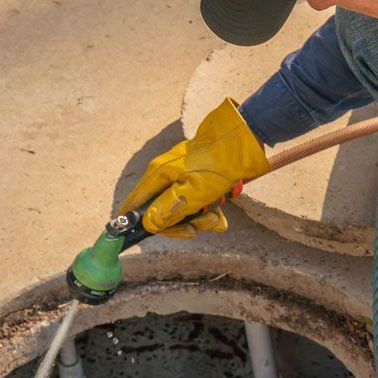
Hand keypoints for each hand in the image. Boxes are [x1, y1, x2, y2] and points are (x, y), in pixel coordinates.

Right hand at [118, 98, 270, 237]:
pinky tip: (220, 216)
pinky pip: (196, 204)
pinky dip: (208, 212)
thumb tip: (148, 224)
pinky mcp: (196, 181)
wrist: (243, 143)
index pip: (134, 206)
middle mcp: (165, 177)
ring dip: (200, 220)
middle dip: (181, 224)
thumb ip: (168, 209)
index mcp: (157, 176)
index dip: (141, 224)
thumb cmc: (217, 166)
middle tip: (199, 226)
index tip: (156, 234)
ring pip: (182, 211)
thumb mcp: (192, 192)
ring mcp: (180, 178)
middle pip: (161, 212)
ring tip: (216, 218)